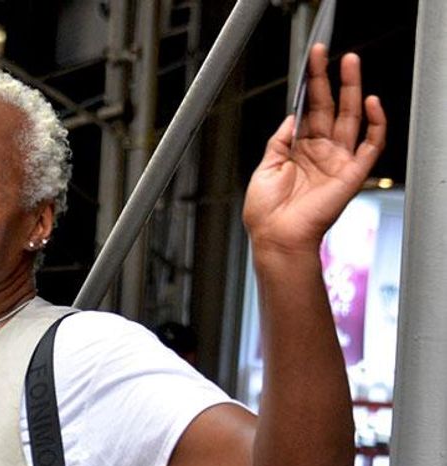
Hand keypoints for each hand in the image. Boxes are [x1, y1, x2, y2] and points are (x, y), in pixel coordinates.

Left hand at [243, 44, 385, 256]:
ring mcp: (337, 162)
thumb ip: (279, 140)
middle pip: (330, 108)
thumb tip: (293, 115)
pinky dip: (375, 123)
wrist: (276, 237)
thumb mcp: (265, 168)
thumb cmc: (266, 213)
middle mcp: (320, 153)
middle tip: (329, 54)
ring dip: (353, 90)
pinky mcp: (351, 174)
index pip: (309, 111)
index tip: (311, 63)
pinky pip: (371, 145)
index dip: (311, 86)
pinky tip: (371, 103)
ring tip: (351, 64)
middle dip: (331, 79)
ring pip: (351, 118)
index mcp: (298, 151)